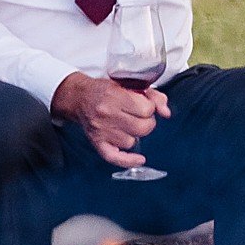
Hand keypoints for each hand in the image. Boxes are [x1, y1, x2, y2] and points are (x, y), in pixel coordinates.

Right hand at [51, 70, 167, 167]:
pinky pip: (115, 158)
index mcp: (115, 96)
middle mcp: (107, 114)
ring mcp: (101, 131)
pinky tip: (139, 159)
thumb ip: (153, 96)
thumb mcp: (129, 84)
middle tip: (139, 117)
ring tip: (127, 126)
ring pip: (131, 142)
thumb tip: (166, 113)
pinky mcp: (97, 143)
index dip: (150, 108)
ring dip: (134, 135)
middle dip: (146, 122)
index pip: (147, 109)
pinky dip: (129, 161)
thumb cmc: (105, 90)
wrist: (79, 97)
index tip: (144, 105)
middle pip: (142, 128)